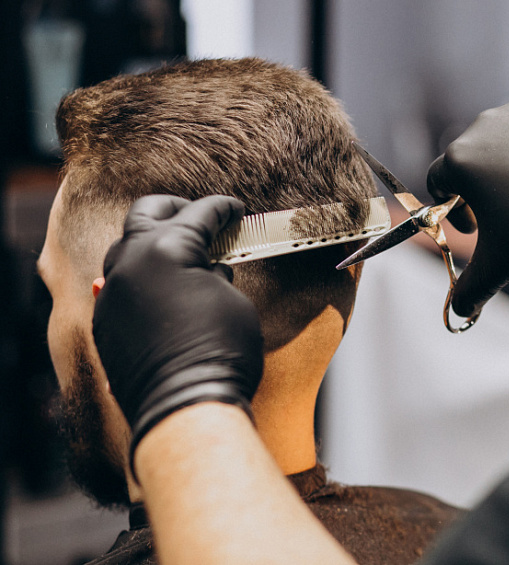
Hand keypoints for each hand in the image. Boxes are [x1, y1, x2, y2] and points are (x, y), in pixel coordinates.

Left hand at [92, 195, 263, 475]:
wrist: (186, 404)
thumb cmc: (221, 352)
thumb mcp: (232, 300)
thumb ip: (214, 275)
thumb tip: (206, 271)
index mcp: (168, 249)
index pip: (199, 214)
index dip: (222, 209)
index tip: (235, 210)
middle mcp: (132, 262)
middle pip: (146, 214)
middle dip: (174, 209)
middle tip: (198, 215)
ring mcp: (113, 291)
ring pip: (124, 249)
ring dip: (151, 243)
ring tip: (178, 253)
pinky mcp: (105, 320)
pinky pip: (117, 287)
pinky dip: (139, 280)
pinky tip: (158, 289)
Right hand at [427, 96, 508, 316]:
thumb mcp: (501, 264)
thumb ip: (470, 291)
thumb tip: (457, 314)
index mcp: (460, 159)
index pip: (438, 183)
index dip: (452, 211)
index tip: (477, 227)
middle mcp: (483, 126)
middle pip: (470, 162)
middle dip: (482, 191)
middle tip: (508, 216)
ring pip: (502, 143)